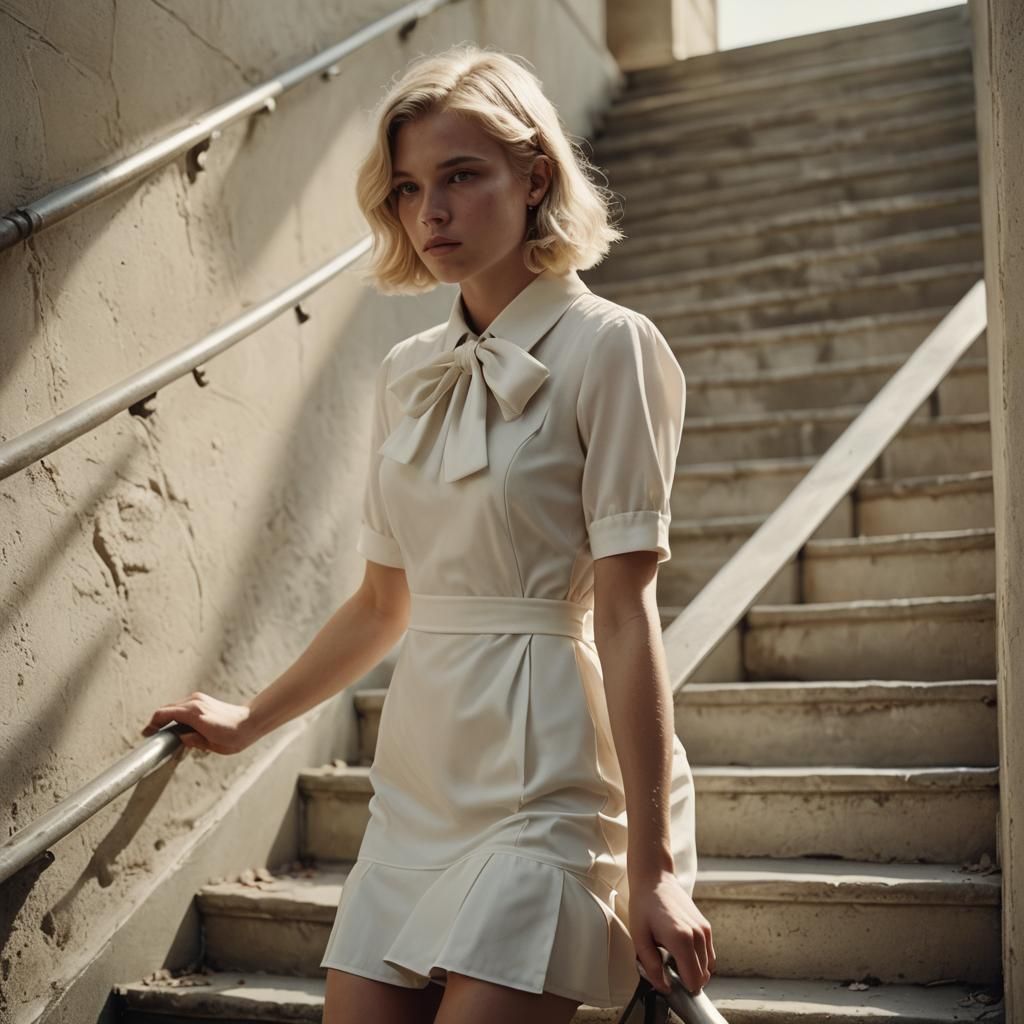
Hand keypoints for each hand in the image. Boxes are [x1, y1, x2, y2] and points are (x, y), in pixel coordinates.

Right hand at [141, 691, 254, 754]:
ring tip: (166, 734)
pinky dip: (176, 715)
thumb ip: (193, 741)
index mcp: (195, 714)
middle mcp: (195, 702)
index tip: (147, 735)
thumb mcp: (213, 745)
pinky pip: (182, 706)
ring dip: (167, 718)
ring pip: (174, 707)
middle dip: (158, 723)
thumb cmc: (235, 735)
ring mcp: (198, 699)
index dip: (152, 725)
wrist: (251, 721)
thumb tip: (180, 738)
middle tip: (153, 736)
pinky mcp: (202, 699)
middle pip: (166, 710)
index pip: (163, 714)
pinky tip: (179, 727)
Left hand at [628, 868, 715, 995]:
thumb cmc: (644, 906)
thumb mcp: (639, 938)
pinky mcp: (706, 926)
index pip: (693, 981)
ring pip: (708, 967)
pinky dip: (699, 959)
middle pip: (703, 976)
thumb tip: (665, 987)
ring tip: (674, 958)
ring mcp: (704, 930)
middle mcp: (698, 935)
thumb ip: (652, 967)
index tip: (670, 983)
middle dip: (688, 980)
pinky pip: (709, 955)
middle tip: (668, 970)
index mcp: (681, 940)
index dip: (682, 988)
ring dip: (694, 970)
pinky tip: (682, 950)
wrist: (654, 880)